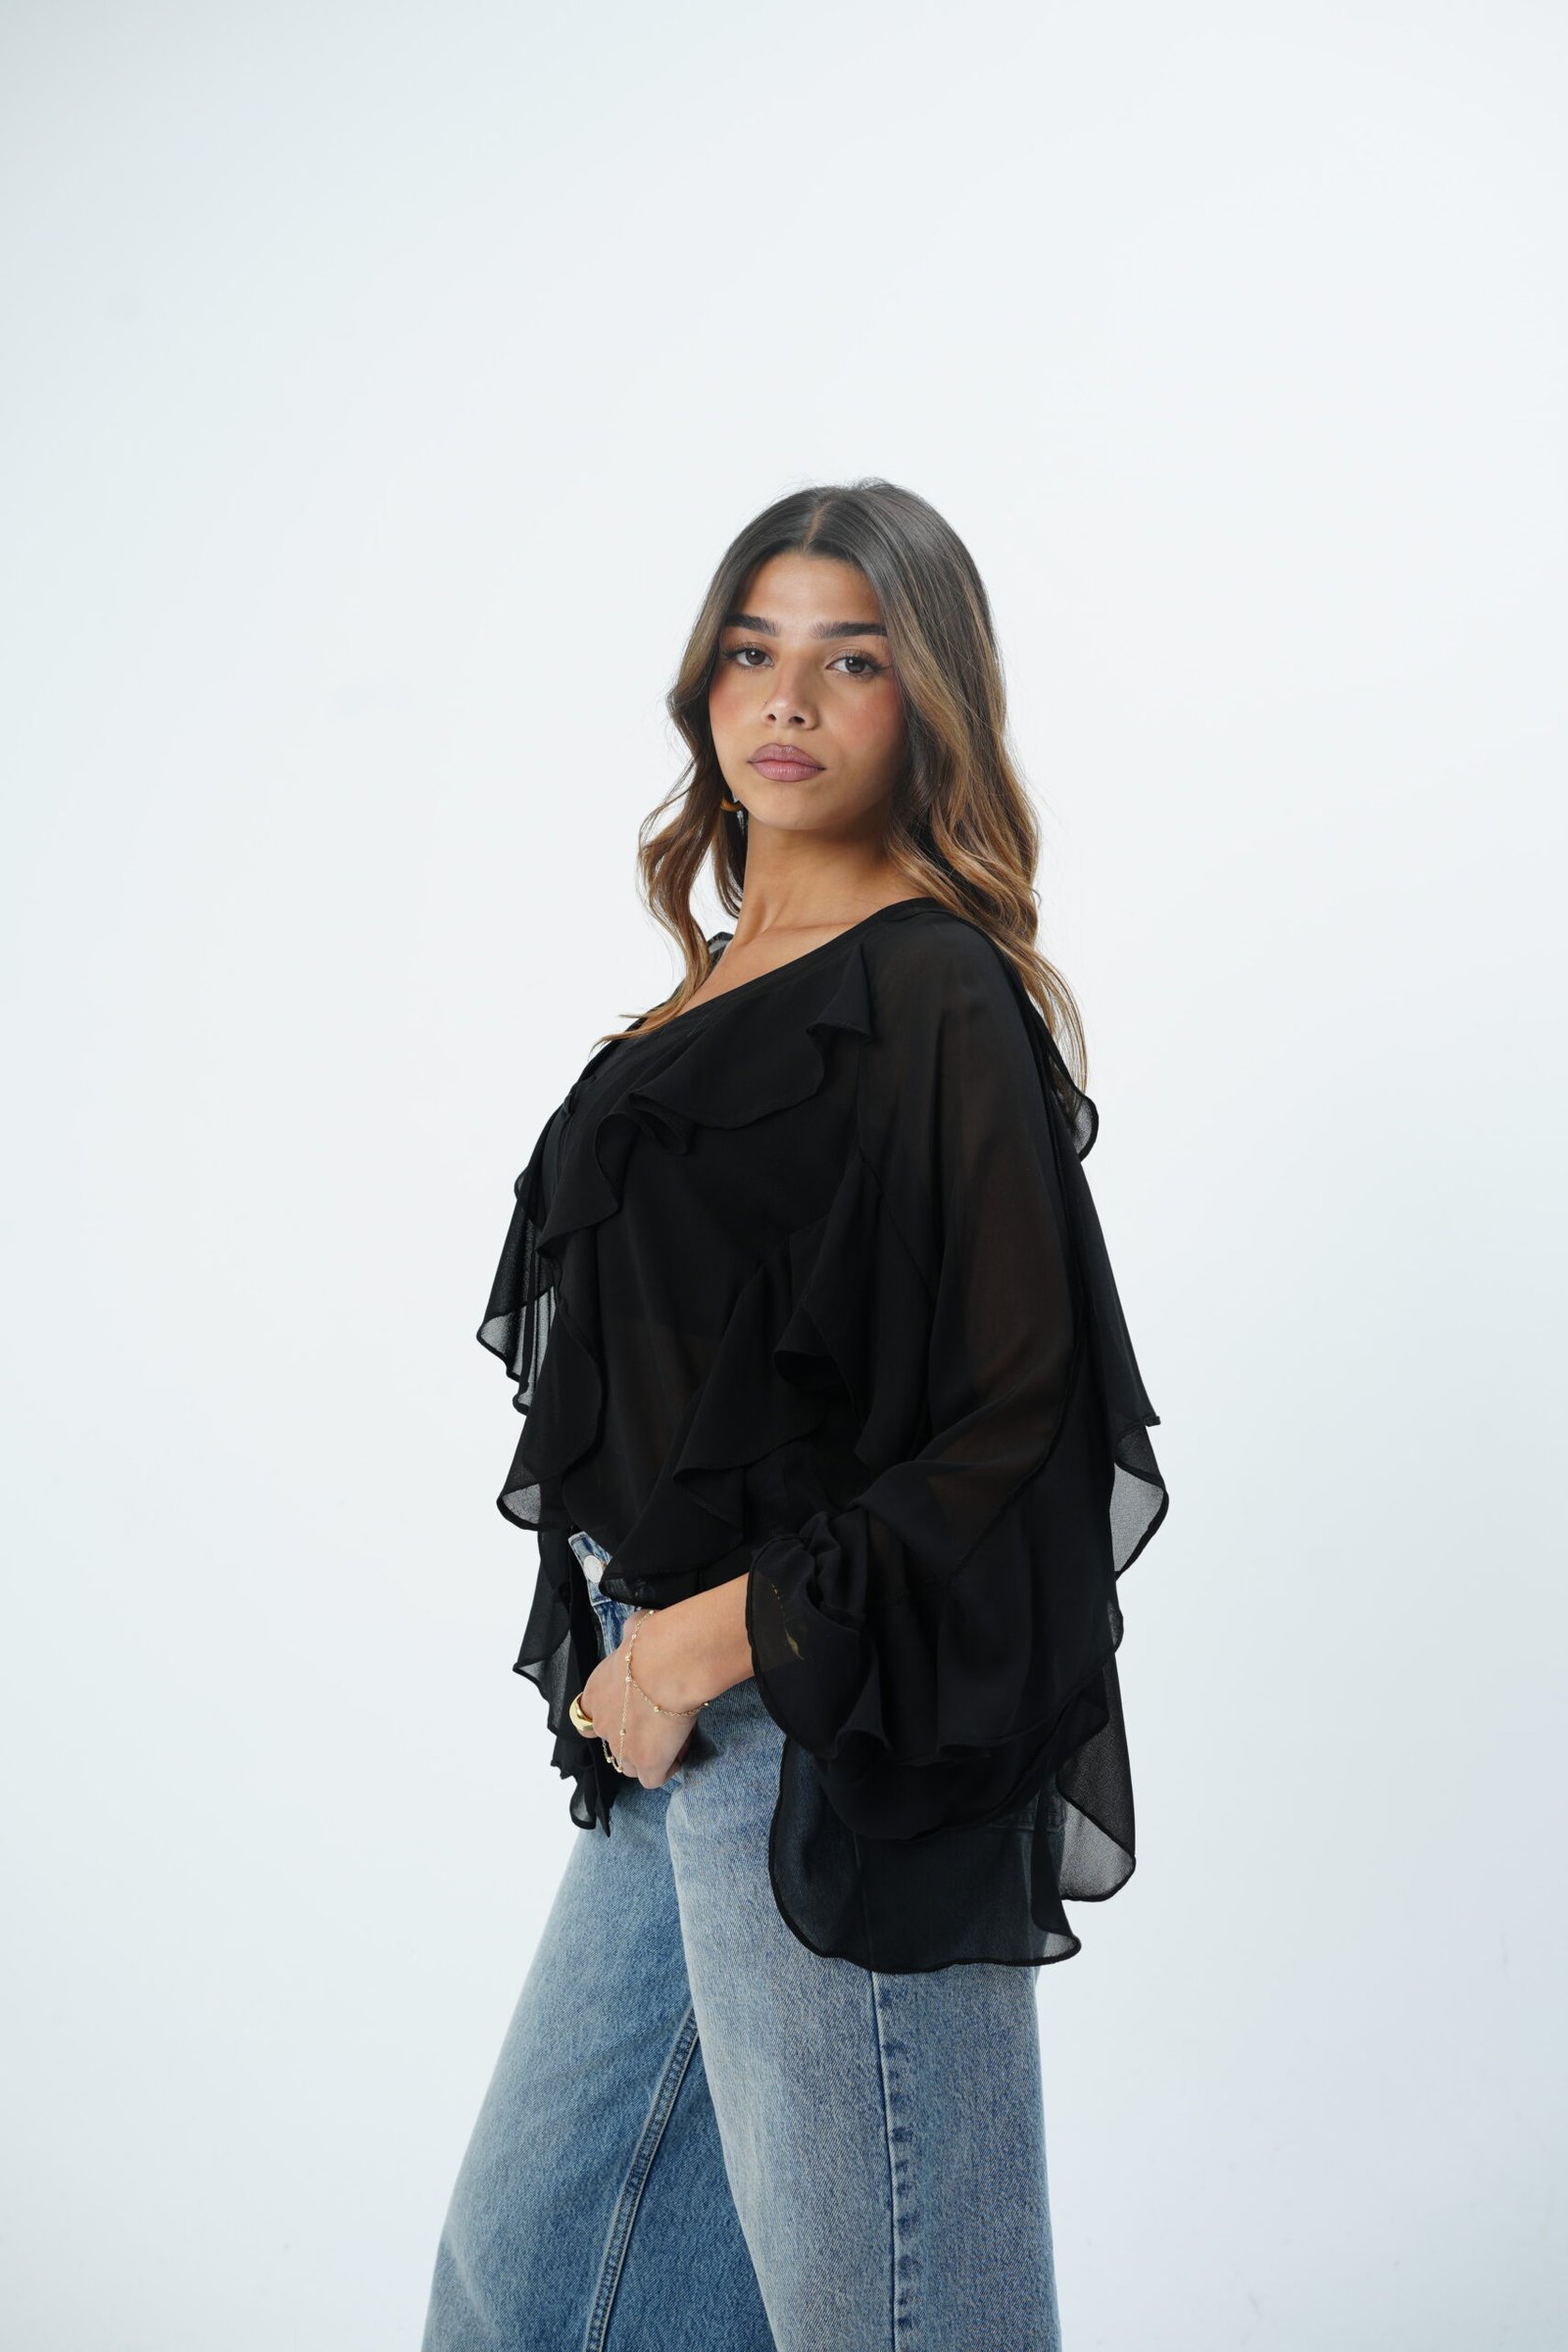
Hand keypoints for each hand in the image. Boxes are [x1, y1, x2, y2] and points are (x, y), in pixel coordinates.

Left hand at [579, 1609, 699, 1788]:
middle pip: (613, 1744)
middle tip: (659, 1719)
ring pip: (630, 1766)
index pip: (587, 1718)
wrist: (669, 1662)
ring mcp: (622, 1748)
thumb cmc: (653, 1641)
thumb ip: (631, 1636)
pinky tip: (679, 1749)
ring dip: (649, 1755)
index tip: (631, 1709)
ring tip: (672, 1736)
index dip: (610, 1717)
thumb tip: (639, 1625)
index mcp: (593, 1694)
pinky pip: (654, 1778)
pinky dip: (667, 1767)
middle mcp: (601, 1724)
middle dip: (633, 1737)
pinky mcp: (647, 1764)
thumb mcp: (633, 1630)